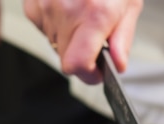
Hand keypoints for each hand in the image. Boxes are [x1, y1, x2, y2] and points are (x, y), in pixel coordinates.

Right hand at [23, 0, 142, 83]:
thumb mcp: (129, 4)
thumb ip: (122, 38)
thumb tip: (118, 64)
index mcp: (95, 14)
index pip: (77, 65)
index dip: (88, 75)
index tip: (97, 73)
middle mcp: (67, 11)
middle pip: (66, 59)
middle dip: (82, 56)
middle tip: (95, 40)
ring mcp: (47, 5)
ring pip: (54, 43)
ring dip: (68, 38)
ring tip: (82, 16)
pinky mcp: (33, 2)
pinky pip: (42, 27)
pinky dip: (54, 24)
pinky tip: (66, 8)